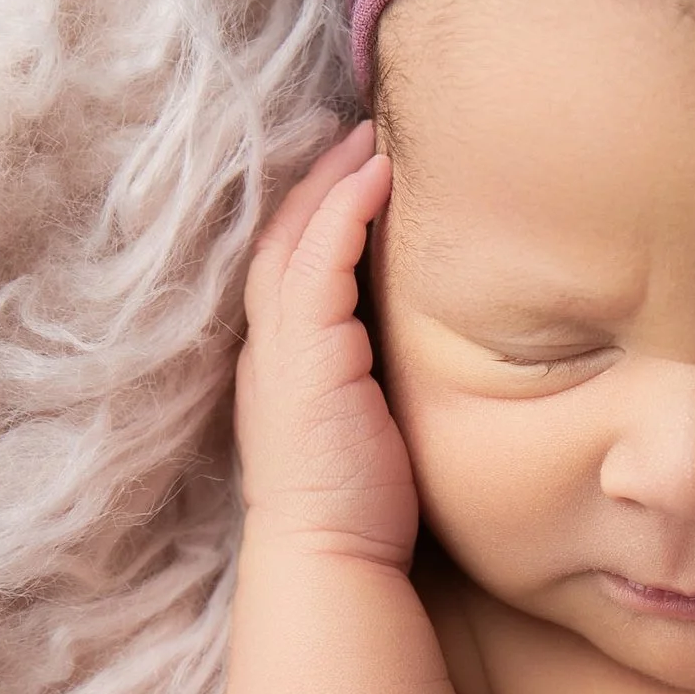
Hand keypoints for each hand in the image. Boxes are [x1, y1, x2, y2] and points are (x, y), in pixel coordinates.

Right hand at [232, 123, 418, 564]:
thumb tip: (423, 366)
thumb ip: (375, 389)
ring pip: (294, 239)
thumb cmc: (360, 512)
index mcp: (282, 369)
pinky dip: (342, 211)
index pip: (288, 275)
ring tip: (369, 138)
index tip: (352, 180)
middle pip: (280, 242)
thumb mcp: (365, 432)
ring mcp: (283, 349)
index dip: (312, 221)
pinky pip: (318, 260)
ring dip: (330, 182)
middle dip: (314, 184)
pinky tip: (375, 175)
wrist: (331, 559)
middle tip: (356, 134)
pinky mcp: (307, 354)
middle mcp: (271, 351)